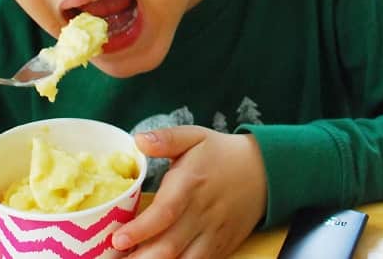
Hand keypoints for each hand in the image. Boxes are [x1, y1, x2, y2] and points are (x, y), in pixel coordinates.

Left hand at [113, 126, 266, 258]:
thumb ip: (166, 139)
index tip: (118, 238)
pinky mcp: (221, 247)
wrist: (264, 172)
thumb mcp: (195, 136)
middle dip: (139, 258)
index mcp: (191, 184)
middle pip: (169, 246)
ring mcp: (213, 234)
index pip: (165, 212)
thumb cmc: (221, 154)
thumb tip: (138, 140)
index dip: (141, 230)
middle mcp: (202, 213)